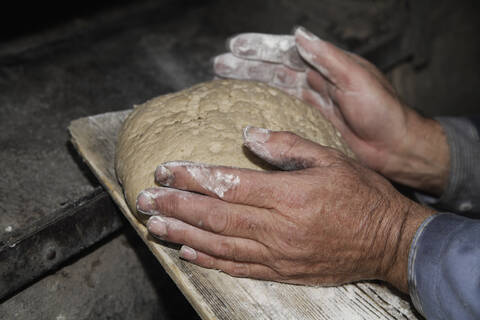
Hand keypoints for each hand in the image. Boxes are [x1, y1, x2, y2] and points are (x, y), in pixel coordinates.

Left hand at [137, 127, 433, 291]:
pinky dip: (210, 261)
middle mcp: (277, 227)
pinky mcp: (282, 272)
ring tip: (154, 227)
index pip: (227, 183)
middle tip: (143, 201)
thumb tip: (248, 134)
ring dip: (183, 235)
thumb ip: (286, 145)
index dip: (191, 177)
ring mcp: (277, 254)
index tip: (164, 172)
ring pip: (219, 245)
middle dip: (174, 208)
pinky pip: (238, 268)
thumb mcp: (330, 158)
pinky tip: (188, 254)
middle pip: (214, 216)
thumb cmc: (362, 195)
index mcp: (288, 195)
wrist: (388, 241)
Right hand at [213, 27, 449, 195]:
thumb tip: (299, 35)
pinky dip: (262, 105)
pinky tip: (246, 106)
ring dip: (248, 82)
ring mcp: (312, 101)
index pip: (287, 49)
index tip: (236, 46)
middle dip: (246, 64)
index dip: (260, 47)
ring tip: (222, 80)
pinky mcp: (310, 121)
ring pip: (273, 87)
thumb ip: (329, 59)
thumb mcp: (358, 80)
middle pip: (273, 67)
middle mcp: (316, 79)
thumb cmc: (383, 112)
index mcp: (327, 64)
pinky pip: (280, 109)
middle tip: (218, 63)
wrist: (395, 148)